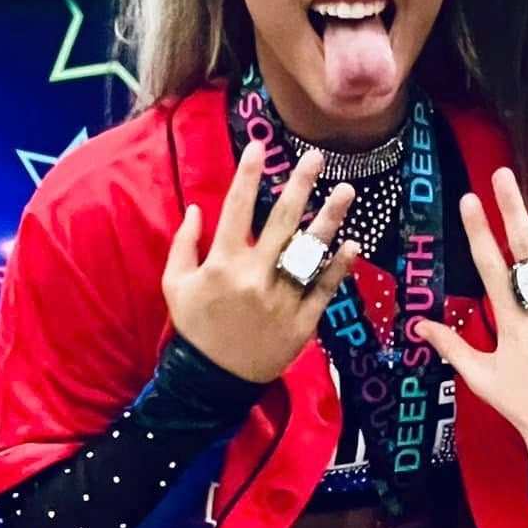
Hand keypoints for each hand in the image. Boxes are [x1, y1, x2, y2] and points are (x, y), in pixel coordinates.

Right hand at [161, 142, 359, 383]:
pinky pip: (323, 290)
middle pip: (281, 223)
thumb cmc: (195, 327)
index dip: (247, 175)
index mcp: (221, 264)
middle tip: (317, 157)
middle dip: (299, 186)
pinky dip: (338, 268)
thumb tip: (197, 208)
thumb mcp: (175, 285)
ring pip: (308, 252)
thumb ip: (184, 244)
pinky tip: (353, 244)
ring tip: (346, 190)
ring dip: (329, 219)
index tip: (259, 146)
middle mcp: (254, 276)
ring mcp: (281, 299)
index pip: (236, 209)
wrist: (213, 381)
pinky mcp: (302, 322)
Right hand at [416, 171, 527, 476]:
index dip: (479, 231)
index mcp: (513, 323)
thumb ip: (451, 346)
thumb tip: (419, 325)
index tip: (468, 200)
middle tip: (502, 176)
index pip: (491, 267)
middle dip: (513, 211)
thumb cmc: (522, 406)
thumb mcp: (481, 377)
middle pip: (527, 253)